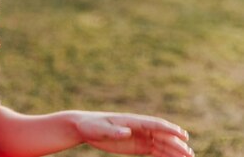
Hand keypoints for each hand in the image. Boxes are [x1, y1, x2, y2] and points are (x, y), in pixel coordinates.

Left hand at [73, 112, 193, 156]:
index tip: (183, 135)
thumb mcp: (100, 129)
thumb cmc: (91, 126)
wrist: (84, 127)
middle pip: (162, 135)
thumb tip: (127, 132)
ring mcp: (139, 136)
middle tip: (190, 154)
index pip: (155, 124)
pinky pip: (154, 150)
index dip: (170, 129)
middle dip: (176, 144)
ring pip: (161, 143)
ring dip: (174, 150)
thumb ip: (114, 131)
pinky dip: (165, 155)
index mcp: (132, 121)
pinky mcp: (137, 145)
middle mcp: (139, 128)